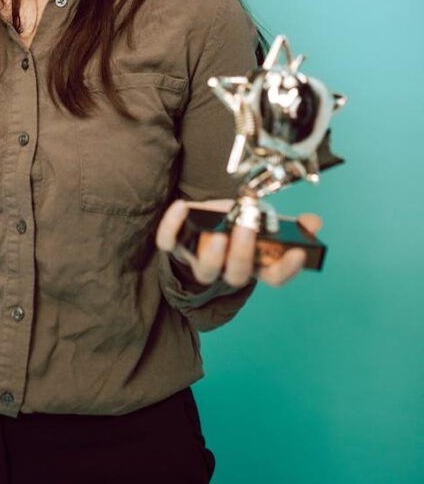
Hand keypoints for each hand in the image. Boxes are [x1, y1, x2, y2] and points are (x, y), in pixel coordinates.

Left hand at [156, 198, 322, 288]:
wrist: (201, 228)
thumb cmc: (236, 225)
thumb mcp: (263, 223)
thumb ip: (287, 225)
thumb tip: (314, 222)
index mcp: (253, 265)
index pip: (274, 277)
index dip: (286, 268)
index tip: (298, 253)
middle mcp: (227, 269)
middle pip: (236, 275)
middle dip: (243, 254)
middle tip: (247, 229)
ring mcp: (201, 261)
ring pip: (205, 269)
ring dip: (212, 254)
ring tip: (218, 233)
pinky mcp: (177, 247)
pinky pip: (170, 242)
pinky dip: (172, 225)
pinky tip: (182, 206)